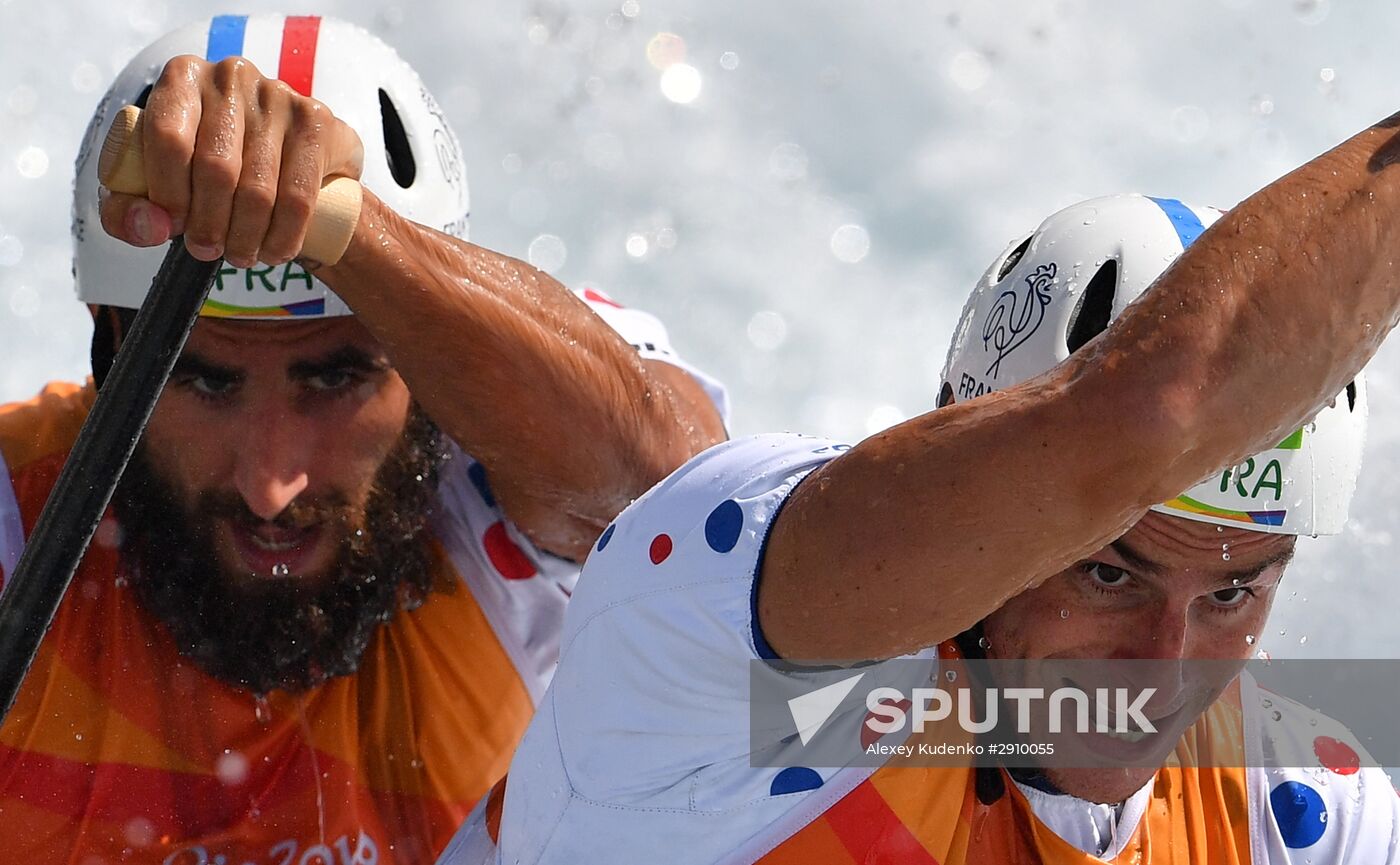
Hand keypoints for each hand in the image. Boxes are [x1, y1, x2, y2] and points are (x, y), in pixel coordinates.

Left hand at [99, 54, 363, 266]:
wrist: (287, 157)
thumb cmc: (208, 169)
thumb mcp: (156, 183)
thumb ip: (128, 209)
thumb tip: (151, 226)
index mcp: (181, 78)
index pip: (168, 137)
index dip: (168, 194)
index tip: (173, 228)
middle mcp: (231, 76)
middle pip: (216, 168)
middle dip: (209, 224)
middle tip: (206, 250)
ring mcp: (279, 96)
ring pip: (259, 189)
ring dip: (245, 238)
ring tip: (240, 256)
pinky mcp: (316, 123)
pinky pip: (298, 197)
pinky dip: (283, 237)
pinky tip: (273, 251)